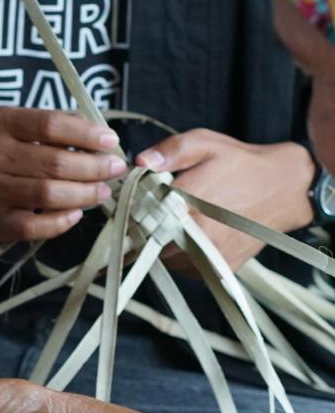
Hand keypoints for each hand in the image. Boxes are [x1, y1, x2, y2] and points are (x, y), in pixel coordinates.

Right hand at [0, 108, 125, 240]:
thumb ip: (50, 128)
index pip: (51, 125)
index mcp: (0, 125)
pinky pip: (37, 227)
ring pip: (49, 194)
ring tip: (102, 191)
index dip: (86, 134)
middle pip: (55, 163)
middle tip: (115, 169)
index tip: (110, 141)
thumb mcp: (11, 126)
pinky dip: (62, 222)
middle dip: (95, 167)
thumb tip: (100, 139)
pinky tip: (75, 214)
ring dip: (85, 194)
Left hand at [137, 130, 313, 270]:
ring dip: (161, 246)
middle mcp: (199, 233)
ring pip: (165, 259)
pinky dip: (180, 256)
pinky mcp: (221, 267)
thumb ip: (171, 151)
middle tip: (149, 216)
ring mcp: (210, 254)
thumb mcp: (205, 144)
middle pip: (148, 243)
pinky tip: (188, 236)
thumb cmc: (240, 163)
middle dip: (143, 231)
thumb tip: (140, 162)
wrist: (283, 187)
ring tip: (172, 224)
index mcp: (188, 203)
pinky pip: (186, 268)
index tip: (129, 209)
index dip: (128, 216)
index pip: (138, 220)